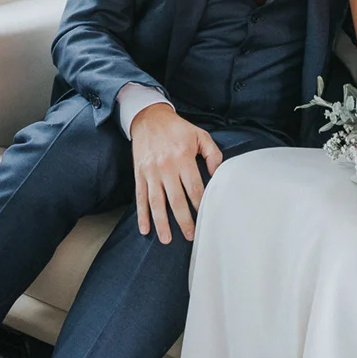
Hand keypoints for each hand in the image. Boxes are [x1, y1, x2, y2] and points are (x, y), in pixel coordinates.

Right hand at [130, 105, 223, 243]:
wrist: (149, 117)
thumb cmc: (177, 128)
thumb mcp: (200, 135)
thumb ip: (212, 155)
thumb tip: (217, 175)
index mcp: (183, 157)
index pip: (194, 187)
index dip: (200, 204)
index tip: (206, 217)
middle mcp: (166, 166)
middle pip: (176, 199)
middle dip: (184, 220)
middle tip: (190, 236)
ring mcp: (151, 171)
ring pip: (156, 202)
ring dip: (161, 223)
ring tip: (167, 240)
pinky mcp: (139, 173)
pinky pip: (140, 197)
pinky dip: (141, 214)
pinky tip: (145, 229)